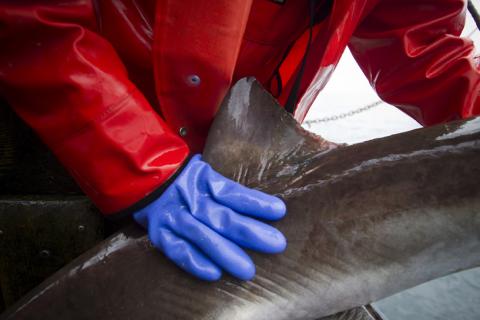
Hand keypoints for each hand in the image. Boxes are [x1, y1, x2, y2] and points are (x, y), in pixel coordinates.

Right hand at [133, 154, 286, 280]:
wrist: (147, 180)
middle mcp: (190, 199)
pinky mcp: (161, 234)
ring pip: (202, 235)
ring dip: (225, 253)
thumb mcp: (206, 175)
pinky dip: (194, 262)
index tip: (279, 211)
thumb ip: (230, 191)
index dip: (255, 202)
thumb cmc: (186, 181)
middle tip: (276, 244)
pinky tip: (214, 274)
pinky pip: (177, 250)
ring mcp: (174, 217)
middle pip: (222, 216)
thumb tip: (268, 206)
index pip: (233, 193)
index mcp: (204, 180)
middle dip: (250, 232)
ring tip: (248, 270)